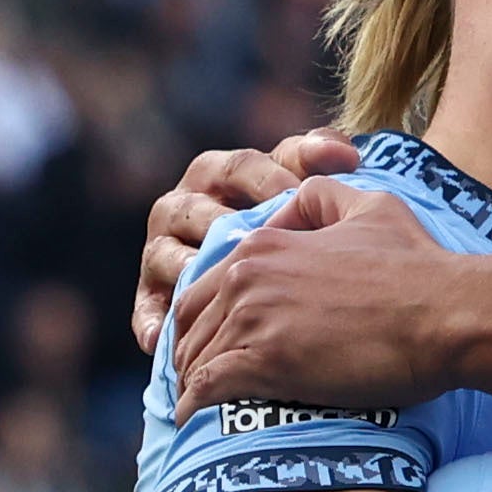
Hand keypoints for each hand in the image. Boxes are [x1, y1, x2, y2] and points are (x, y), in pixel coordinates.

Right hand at [135, 129, 357, 352]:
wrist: (272, 280)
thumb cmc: (293, 228)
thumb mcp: (304, 189)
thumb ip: (318, 163)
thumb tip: (343, 154)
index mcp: (222, 174)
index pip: (241, 168)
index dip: (270, 180)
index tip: (299, 194)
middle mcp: (186, 206)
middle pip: (196, 209)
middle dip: (225, 224)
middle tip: (255, 244)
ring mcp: (164, 249)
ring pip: (166, 254)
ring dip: (186, 269)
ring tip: (210, 288)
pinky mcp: (153, 292)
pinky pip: (148, 306)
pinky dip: (151, 320)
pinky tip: (161, 337)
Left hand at [170, 183, 485, 416]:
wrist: (448, 315)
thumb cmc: (420, 266)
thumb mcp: (372, 207)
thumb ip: (327, 197)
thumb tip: (299, 200)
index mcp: (265, 244)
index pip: (207, 283)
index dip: (204, 314)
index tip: (212, 338)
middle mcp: (247, 276)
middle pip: (191, 320)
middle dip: (190, 348)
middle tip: (200, 375)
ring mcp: (253, 319)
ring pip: (195, 355)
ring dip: (192, 380)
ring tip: (200, 403)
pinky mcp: (266, 362)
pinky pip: (207, 387)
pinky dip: (194, 404)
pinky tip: (194, 418)